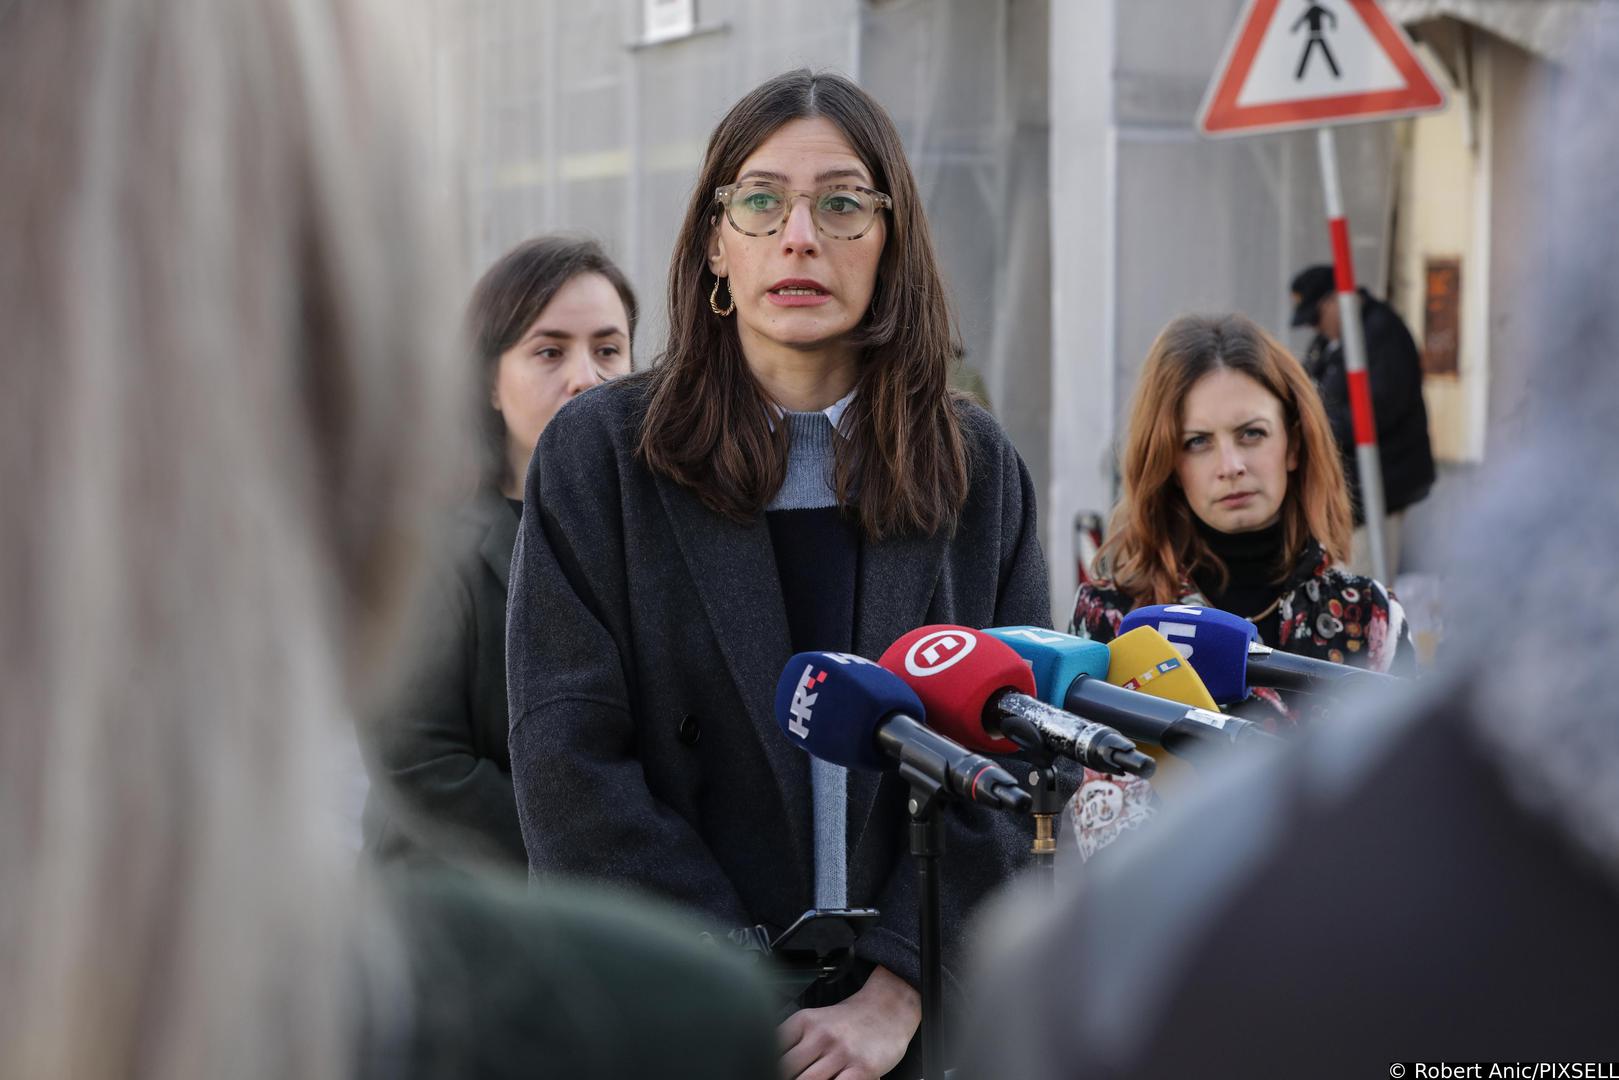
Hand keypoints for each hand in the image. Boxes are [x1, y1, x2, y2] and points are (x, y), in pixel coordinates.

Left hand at [777, 965, 920, 1079]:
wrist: (888, 1007)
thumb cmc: (850, 1020)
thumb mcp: (815, 1020)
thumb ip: (793, 1042)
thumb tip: (771, 1064)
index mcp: (803, 1022)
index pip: (770, 1049)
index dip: (764, 1065)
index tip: (764, 1071)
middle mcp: (820, 1035)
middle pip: (785, 1070)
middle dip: (783, 1078)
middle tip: (781, 1079)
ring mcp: (841, 1052)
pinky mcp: (862, 1069)